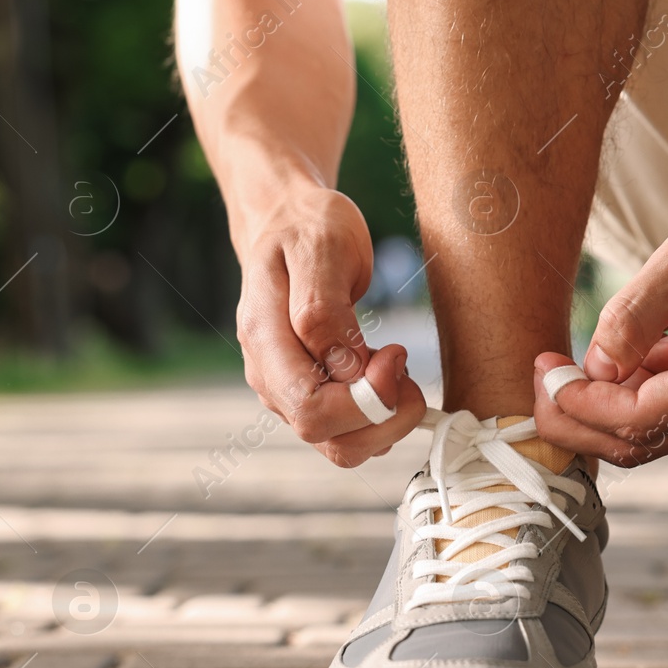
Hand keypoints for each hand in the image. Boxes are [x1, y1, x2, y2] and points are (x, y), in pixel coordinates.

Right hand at [236, 187, 426, 466]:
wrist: (285, 222)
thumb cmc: (306, 228)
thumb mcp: (321, 249)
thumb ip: (324, 312)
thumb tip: (347, 371)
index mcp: (264, 340)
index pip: (310, 409)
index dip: (365, 398)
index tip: (394, 354)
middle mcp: (269, 377)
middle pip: (327, 438)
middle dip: (383, 415)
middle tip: (404, 364)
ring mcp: (286, 392)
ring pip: (341, 446)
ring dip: (385, 420)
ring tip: (395, 365)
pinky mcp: (308, 396)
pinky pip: (348, 433)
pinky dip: (380, 415)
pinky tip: (385, 374)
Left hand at [533, 157, 667, 465]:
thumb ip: (637, 314)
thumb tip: (594, 368)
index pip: (639, 420)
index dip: (580, 405)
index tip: (543, 369)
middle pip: (640, 442)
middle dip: (579, 419)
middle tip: (540, 375)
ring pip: (651, 432)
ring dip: (601, 407)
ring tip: (568, 360)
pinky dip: (630, 391)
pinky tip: (620, 350)